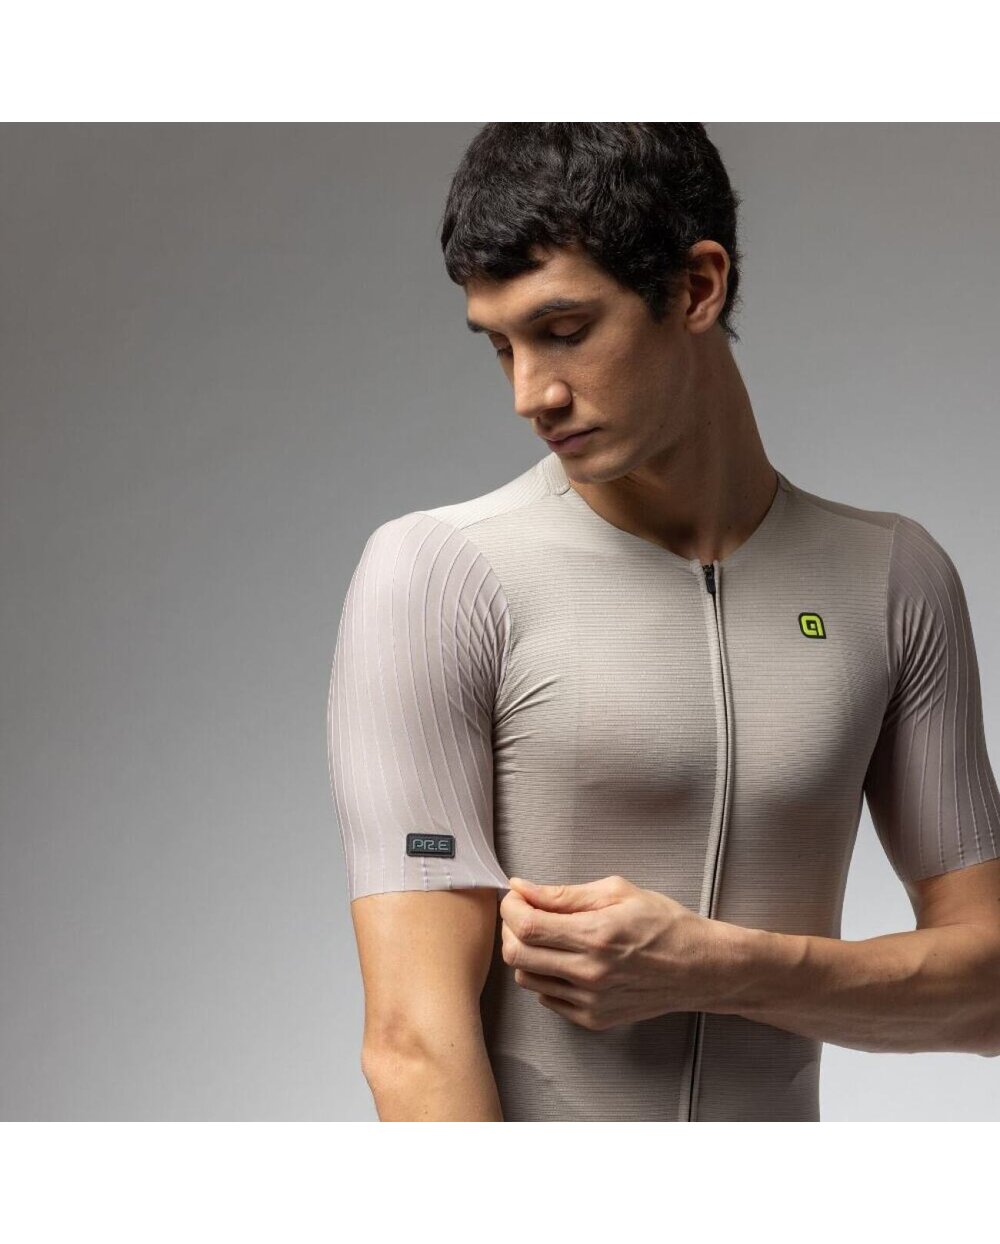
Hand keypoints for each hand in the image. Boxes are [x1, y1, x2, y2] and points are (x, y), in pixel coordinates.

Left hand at [499, 874, 738, 1029]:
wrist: (699, 968)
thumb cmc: (664, 925)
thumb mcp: (617, 893)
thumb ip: (564, 894)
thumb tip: (523, 889)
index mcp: (597, 935)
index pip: (527, 926)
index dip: (510, 908)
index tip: (515, 897)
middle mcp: (590, 973)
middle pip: (517, 955)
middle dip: (511, 928)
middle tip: (526, 913)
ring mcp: (591, 1001)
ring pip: (526, 978)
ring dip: (527, 953)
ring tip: (549, 936)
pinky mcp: (593, 1019)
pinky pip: (547, 997)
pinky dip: (546, 976)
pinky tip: (566, 960)